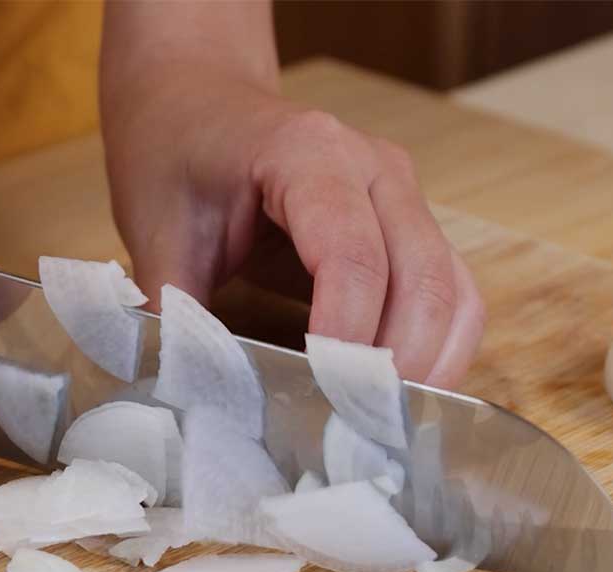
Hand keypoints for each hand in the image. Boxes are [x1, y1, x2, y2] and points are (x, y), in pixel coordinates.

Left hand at [101, 4, 483, 388]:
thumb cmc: (175, 152)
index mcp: (310, 155)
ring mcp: (401, 195)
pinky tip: (396, 386)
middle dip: (396, 368)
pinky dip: (436, 346)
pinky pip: (450, 291)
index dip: (346, 342)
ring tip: (379, 421)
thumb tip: (198, 399)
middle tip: (355, 432)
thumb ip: (177, 312)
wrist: (199, 98)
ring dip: (428, 363)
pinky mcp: (407, 224)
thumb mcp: (159, 229)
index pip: (353, 259)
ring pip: (453, 291)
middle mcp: (375, 170)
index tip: (322, 403)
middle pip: (423, 281)